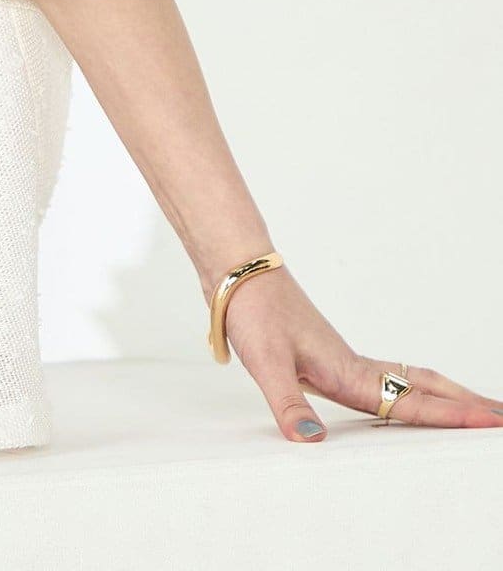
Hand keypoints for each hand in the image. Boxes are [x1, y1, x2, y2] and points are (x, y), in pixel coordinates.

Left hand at [219, 265, 502, 439]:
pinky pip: (384, 376)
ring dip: (444, 394)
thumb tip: (311, 442)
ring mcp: (343, 359)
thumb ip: (288, 404)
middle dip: (466, 404)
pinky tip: (403, 394)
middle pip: (425, 387)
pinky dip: (411, 387)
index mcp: (348, 374)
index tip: (494, 424)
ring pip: (408, 379)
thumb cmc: (253, 313)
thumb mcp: (266, 362)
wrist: (239, 274)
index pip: (412, 404)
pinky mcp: (327, 355)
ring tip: (473, 406)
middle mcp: (354, 367)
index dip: (453, 418)